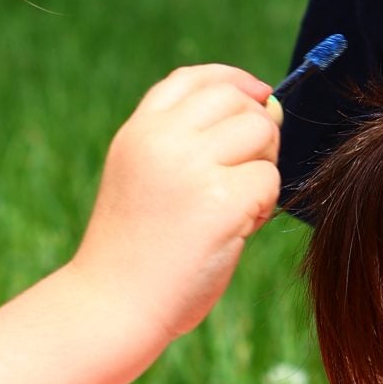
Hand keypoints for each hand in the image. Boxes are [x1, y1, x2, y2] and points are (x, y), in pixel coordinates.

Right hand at [72, 63, 280, 343]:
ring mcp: (192, 167)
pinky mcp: (221, 201)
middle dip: (259, 132)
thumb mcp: (143, 177)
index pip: (195, 79)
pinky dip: (262, 208)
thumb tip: (270, 107)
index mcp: (139, 131)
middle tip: (245, 176)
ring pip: (261, 134)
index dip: (235, 81)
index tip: (256, 97)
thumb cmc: (134, 249)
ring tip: (237, 207)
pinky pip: (269, 182)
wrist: (112, 304)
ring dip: (262, 169)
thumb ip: (190, 142)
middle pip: (239, 102)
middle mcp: (163, 139)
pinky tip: (236, 231)